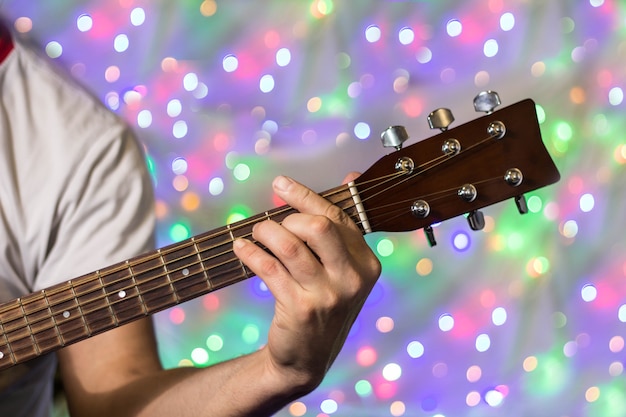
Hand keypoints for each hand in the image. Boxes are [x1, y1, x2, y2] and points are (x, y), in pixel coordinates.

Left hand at [232, 174, 380, 390]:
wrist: (306, 358)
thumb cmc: (322, 304)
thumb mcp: (342, 270)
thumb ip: (342, 229)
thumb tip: (350, 177)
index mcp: (366, 263)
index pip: (337, 217)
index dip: (305, 197)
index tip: (280, 184)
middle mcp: (352, 278)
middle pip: (318, 227)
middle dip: (287, 218)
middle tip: (271, 224)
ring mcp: (328, 295)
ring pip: (290, 246)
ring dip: (265, 233)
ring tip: (255, 234)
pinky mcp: (301, 309)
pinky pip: (270, 269)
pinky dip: (251, 253)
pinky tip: (241, 249)